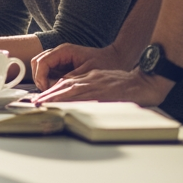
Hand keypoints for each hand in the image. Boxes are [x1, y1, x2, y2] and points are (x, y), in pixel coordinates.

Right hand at [31, 42, 130, 89]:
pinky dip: (49, 81)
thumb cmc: (105, 64)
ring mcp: (60, 59)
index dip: (40, 77)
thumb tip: (54, 89)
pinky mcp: (63, 66)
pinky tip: (58, 90)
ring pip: (41, 68)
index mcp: (64, 51)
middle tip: (49, 92)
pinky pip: (50, 72)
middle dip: (40, 78)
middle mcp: (59, 53)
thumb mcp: (87, 74)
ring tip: (53, 91)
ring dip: (43, 80)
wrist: (117, 59)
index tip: (46, 89)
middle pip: (37, 63)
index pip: (42, 62)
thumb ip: (69, 80)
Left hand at [33, 68, 171, 107]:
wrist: (147, 81)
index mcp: (91, 78)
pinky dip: (73, 100)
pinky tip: (64, 105)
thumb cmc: (129, 85)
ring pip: (72, 89)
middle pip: (65, 86)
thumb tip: (80, 104)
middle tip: (34, 103)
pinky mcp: (105, 91)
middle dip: (48, 95)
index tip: (40, 99)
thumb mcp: (107, 85)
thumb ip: (94, 92)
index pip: (67, 84)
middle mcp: (91, 79)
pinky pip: (86, 95)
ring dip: (55, 97)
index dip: (52, 91)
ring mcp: (98, 85)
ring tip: (42, 104)